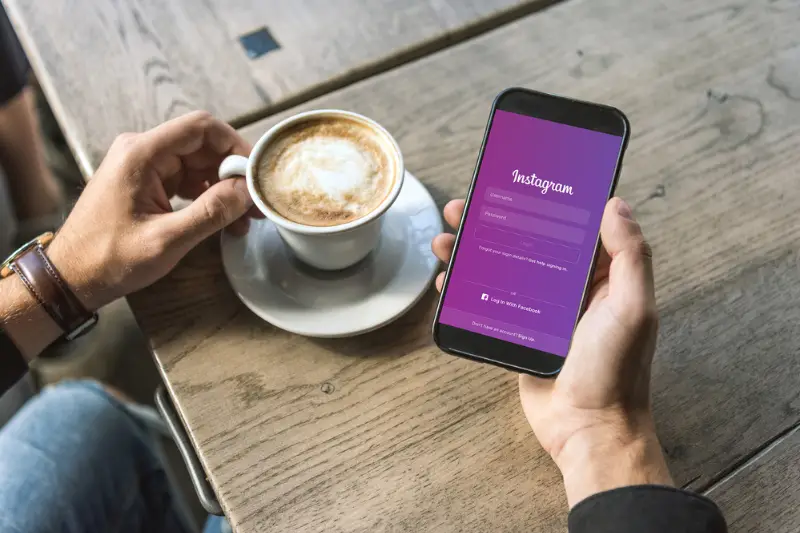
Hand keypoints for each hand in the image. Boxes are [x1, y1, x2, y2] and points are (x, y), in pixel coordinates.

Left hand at [47, 111, 259, 310]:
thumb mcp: (167, 240)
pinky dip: (207, 196)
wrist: (71, 276)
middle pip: (202, 145)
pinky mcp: (145, 182)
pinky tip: (223, 220)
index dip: (235, 145)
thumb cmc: (111, 259)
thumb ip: (211, 212)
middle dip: (233, 172)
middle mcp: (142, 150)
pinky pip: (185, 178)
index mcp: (142, 154)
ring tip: (243, 219)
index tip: (257, 173)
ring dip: (223, 187)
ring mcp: (143, 166)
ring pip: (197, 163)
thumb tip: (248, 191)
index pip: (201, 128)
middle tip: (256, 204)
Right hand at [432, 197, 671, 506]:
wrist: (586, 428)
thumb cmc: (616, 372)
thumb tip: (614, 204)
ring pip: (501, 267)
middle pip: (525, 241)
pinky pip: (488, 300)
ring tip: (445, 237)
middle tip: (466, 206)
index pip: (569, 226)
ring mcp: (540, 310)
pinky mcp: (517, 332)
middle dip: (494, 221)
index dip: (543, 200)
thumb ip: (629, 255)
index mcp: (599, 276)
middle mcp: (568, 288)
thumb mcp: (631, 308)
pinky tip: (446, 278)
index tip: (518, 180)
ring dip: (471, 249)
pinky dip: (465, 287)